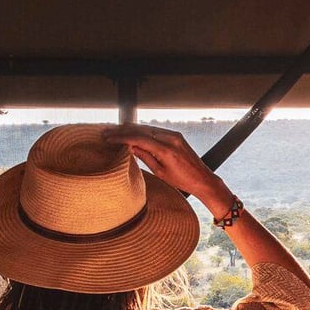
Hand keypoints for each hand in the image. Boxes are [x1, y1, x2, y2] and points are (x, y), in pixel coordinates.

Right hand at [104, 124, 231, 209]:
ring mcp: (174, 135)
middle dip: (122, 130)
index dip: (121, 137)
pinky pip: (155, 130)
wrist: (202, 179)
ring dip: (130, 129)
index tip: (108, 138)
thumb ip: (145, 157)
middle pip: (141, 130)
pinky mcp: (176, 135)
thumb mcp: (160, 172)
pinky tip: (131, 132)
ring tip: (114, 130)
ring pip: (147, 128)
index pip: (138, 139)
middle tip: (106, 131)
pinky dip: (141, 130)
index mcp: (166, 150)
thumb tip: (129, 147)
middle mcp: (170, 139)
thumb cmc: (182, 180)